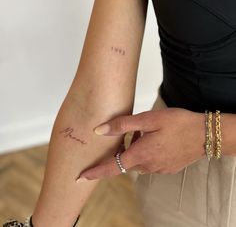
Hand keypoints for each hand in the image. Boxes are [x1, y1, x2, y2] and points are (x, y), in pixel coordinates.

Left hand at [78, 107, 205, 179]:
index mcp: (140, 154)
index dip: (95, 172)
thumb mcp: (148, 119)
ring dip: (136, 148)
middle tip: (130, 132)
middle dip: (122, 149)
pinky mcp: (167, 168)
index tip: (81, 176)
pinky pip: (150, 162)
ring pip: (138, 160)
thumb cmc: (177, 123)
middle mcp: (148, 166)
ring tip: (146, 130)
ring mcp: (159, 169)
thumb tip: (99, 130)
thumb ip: (122, 124)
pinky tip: (156, 138)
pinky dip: (146, 152)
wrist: (205, 134)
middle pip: (126, 161)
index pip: (111, 167)